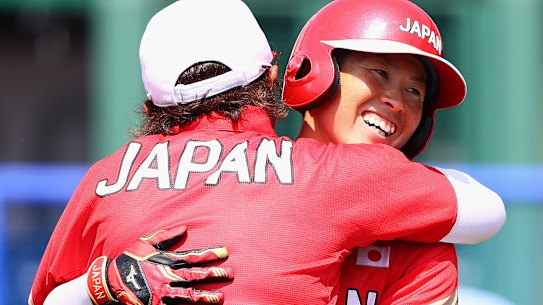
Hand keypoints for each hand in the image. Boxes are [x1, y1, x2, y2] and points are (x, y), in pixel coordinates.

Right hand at [86, 226, 232, 304]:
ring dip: (206, 297)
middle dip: (214, 275)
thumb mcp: (145, 243)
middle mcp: (166, 276)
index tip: (225, 252)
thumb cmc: (128, 260)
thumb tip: (184, 228)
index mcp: (165, 260)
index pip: (193, 256)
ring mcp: (161, 293)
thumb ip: (166, 236)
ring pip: (188, 295)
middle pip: (195, 276)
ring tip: (221, 298)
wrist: (109, 282)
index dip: (210, 254)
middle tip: (231, 273)